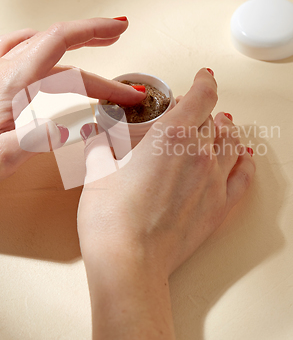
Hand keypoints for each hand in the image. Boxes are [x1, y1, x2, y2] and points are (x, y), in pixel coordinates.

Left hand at [0, 17, 145, 198]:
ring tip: (93, 40)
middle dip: (93, 36)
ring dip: (69, 39)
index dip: (94, 33)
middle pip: (55, 41)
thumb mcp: (1, 158)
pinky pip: (16, 48)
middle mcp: (0, 71)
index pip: (59, 44)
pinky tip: (44, 48)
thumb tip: (77, 125)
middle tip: (120, 34)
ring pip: (38, 44)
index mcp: (9, 84)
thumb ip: (39, 137)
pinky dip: (39, 42)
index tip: (120, 32)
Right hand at [78, 67, 255, 274]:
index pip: (201, 96)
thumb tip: (96, 136)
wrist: (129, 264)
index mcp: (171, 135)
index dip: (204, 81)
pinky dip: (244, 161)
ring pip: (230, 143)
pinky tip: (244, 155)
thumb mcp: (98, 172)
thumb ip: (100, 146)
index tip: (203, 76)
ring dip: (225, 131)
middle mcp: (199, 154)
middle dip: (202, 110)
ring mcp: (213, 181)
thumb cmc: (111, 218)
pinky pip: (243, 176)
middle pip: (212, 120)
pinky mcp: (219, 208)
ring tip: (219, 126)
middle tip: (191, 110)